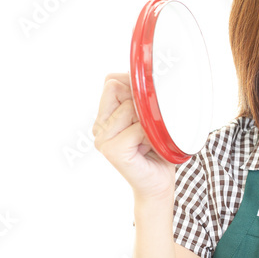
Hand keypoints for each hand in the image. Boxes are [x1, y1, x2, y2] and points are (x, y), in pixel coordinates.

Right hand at [92, 72, 177, 201]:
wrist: (159, 183)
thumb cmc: (158, 150)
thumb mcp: (149, 115)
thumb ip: (139, 96)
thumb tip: (142, 74)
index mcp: (104, 116)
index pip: (111, 81)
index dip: (133, 87)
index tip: (147, 108)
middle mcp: (99, 126)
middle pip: (117, 88)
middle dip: (140, 104)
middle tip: (147, 128)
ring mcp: (102, 139)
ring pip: (130, 106)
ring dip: (148, 121)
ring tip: (148, 140)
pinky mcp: (112, 150)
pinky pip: (139, 127)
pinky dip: (151, 135)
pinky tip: (149, 148)